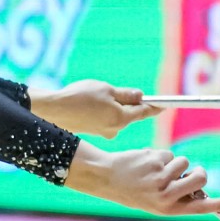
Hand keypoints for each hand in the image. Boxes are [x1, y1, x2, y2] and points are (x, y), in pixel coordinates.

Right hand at [32, 80, 158, 139]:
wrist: (53, 111)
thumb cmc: (80, 97)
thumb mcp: (106, 89)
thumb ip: (125, 94)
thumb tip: (140, 96)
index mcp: (121, 117)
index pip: (144, 111)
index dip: (155, 106)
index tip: (166, 104)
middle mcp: (115, 128)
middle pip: (130, 114)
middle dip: (129, 103)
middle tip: (122, 91)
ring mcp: (104, 131)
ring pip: (116, 116)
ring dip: (113, 106)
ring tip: (96, 96)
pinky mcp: (95, 131)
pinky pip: (105, 119)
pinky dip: (103, 111)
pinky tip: (89, 104)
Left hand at [65, 144, 219, 215]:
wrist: (106, 178)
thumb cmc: (134, 190)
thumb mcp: (155, 200)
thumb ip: (178, 195)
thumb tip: (201, 186)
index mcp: (167, 208)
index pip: (199, 207)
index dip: (219, 204)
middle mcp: (165, 194)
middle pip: (201, 176)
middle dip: (200, 171)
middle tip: (189, 173)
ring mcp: (161, 177)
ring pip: (185, 162)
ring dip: (174, 163)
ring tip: (154, 170)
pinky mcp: (155, 160)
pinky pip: (170, 153)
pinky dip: (161, 155)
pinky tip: (145, 162)